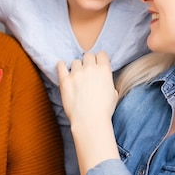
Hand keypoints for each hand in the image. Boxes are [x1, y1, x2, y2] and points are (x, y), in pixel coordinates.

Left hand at [57, 51, 119, 174]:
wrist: (90, 120)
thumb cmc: (103, 110)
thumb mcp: (114, 94)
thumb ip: (108, 82)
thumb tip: (104, 80)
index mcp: (104, 70)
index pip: (101, 54)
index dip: (99, 59)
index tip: (97, 63)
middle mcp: (90, 68)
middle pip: (88, 55)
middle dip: (88, 62)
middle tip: (87, 71)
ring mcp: (76, 74)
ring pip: (75, 61)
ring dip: (76, 67)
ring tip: (76, 76)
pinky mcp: (65, 80)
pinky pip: (61, 66)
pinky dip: (61, 65)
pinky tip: (62, 65)